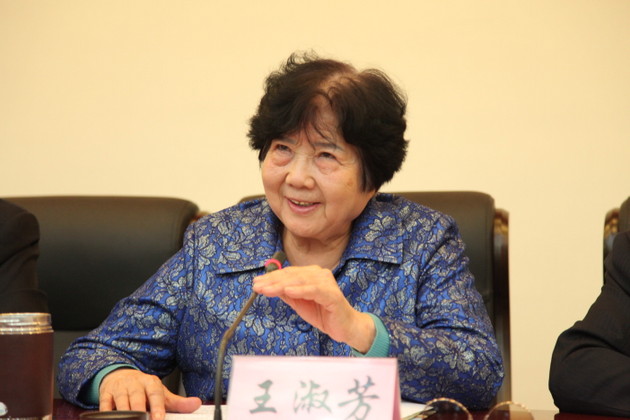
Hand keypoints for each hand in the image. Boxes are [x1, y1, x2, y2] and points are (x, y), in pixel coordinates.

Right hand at [99, 369, 200, 419]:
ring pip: (121, 403)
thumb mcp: (161, 393)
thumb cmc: (143, 388)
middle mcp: (135, 384)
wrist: (121, 375)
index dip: (157, 407)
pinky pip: (104, 405)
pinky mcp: (106, 394)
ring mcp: (119, 389)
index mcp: (151, 383)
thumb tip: (196, 404)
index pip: (156, 394)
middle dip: (139, 413)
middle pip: (137, 399)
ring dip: (124, 414)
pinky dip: (106, 414)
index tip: (159, 419)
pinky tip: (111, 418)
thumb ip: (177, 402)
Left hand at [252, 265, 374, 351]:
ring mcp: (326, 283)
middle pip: (292, 275)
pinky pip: (314, 290)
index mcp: (311, 274)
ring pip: (300, 281)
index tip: (256, 282)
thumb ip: (286, 294)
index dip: (271, 277)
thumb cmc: (323, 313)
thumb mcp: (299, 303)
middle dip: (272, 281)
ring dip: (281, 285)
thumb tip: (268, 286)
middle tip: (257, 286)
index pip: (288, 273)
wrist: (344, 327)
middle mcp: (319, 274)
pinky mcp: (332, 294)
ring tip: (267, 289)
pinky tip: (288, 291)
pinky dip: (300, 290)